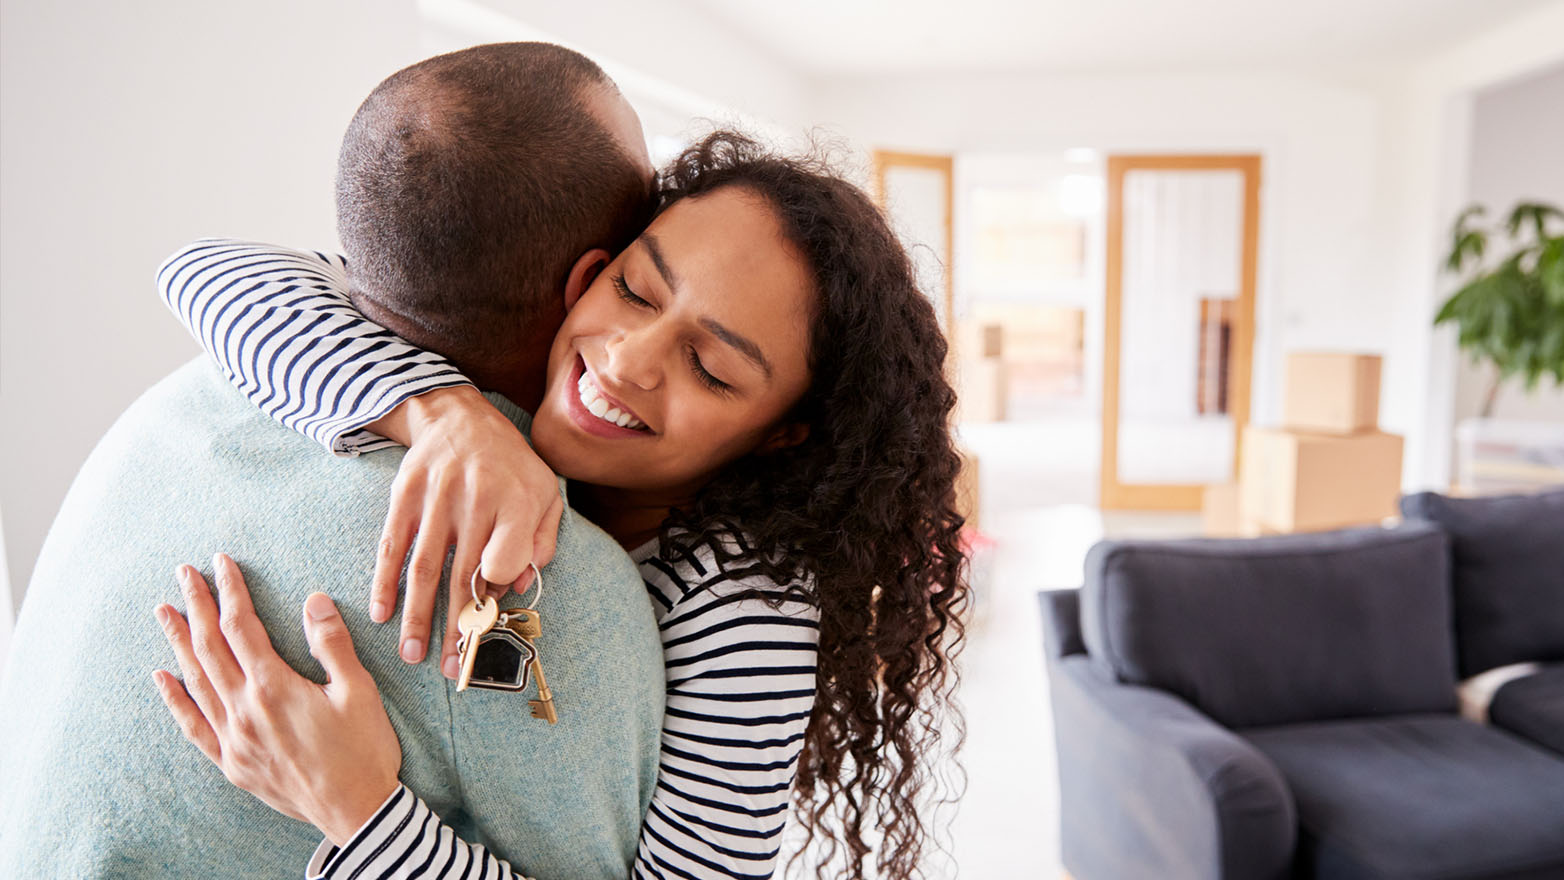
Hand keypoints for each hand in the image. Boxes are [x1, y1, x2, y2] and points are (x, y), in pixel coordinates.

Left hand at [152, 554, 400, 845]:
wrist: (356, 811)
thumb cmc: (363, 750)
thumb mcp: (359, 691)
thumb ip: (332, 644)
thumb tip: (313, 600)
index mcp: (274, 687)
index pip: (241, 627)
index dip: (231, 591)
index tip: (222, 563)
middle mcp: (244, 710)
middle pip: (210, 647)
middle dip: (195, 606)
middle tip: (183, 574)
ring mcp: (234, 739)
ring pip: (196, 681)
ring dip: (178, 643)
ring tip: (164, 613)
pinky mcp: (232, 762)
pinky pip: (194, 725)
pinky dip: (175, 700)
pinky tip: (163, 679)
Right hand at [366, 385, 561, 676]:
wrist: (459, 417)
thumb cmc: (510, 465)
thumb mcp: (544, 492)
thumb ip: (541, 540)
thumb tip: (518, 586)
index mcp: (517, 501)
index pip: (508, 555)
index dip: (498, 586)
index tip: (490, 613)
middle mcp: (476, 500)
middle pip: (464, 574)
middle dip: (456, 627)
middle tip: (452, 668)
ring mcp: (437, 498)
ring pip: (424, 568)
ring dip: (417, 616)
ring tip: (413, 655)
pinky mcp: (405, 496)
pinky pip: (392, 546)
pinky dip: (384, 582)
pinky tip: (381, 614)